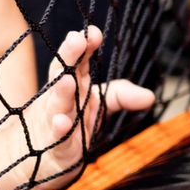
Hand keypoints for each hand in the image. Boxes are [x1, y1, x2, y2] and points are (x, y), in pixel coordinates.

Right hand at [25, 27, 156, 189]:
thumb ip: (121, 95)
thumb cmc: (72, 122)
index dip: (84, 47)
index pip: (78, 62)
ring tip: (68, 80)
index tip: (93, 32)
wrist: (39, 157)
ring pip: (57, 104)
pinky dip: (58, 130)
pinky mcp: (55, 146)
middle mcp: (62, 99)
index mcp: (74, 85)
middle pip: (63, 75)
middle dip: (69, 58)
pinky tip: (61, 122)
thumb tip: (150, 96)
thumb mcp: (97, 105)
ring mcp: (55, 121)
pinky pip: (57, 137)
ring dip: (62, 91)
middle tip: (76, 40)